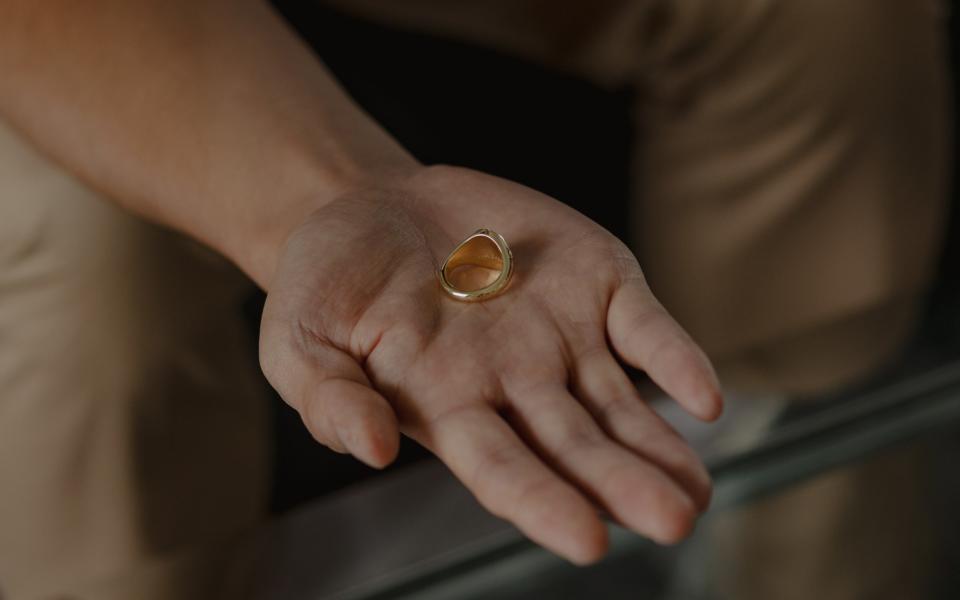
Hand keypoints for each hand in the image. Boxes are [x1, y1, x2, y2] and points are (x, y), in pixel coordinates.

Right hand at [259, 165, 721, 563]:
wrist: (370, 205)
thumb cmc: (329, 284)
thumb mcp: (300, 341)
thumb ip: (328, 399)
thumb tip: (371, 449)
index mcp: (448, 407)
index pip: (501, 467)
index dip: (542, 500)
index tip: (588, 540)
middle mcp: (515, 384)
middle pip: (576, 444)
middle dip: (623, 484)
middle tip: (673, 520)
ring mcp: (560, 336)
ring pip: (620, 402)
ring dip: (660, 444)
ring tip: (696, 489)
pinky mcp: (593, 283)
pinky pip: (644, 327)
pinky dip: (674, 358)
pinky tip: (703, 398)